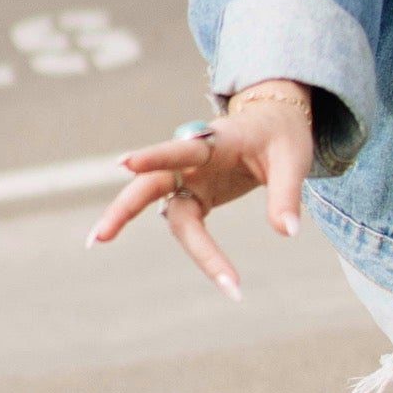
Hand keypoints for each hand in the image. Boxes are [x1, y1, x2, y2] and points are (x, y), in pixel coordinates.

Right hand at [86, 77, 311, 298]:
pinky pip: (185, 224)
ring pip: (162, 208)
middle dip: (124, 208)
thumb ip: (286, 195)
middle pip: (151, 184)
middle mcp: (193, 161)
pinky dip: (193, 251)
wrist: (274, 121)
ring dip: (140, 229)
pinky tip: (197, 270)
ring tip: (99, 245)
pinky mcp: (197, 195)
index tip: (125, 164)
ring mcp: (191, 179)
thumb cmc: (281, 136)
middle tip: (100, 236)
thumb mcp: (292, 159)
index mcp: (214, 142)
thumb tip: (287, 233)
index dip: (154, 156)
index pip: (180, 149)